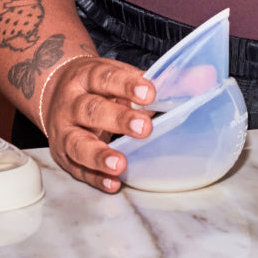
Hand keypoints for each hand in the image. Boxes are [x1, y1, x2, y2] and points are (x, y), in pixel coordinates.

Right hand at [40, 56, 155, 191]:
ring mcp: (63, 131)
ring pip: (77, 143)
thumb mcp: (121, 74)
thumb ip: (161, 79)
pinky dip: (95, 177)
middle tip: (145, 128)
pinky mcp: (62, 155)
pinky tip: (114, 182)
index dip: (127, 85)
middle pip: (91, 110)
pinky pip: (76, 169)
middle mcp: (71, 102)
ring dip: (99, 155)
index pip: (106, 77)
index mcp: (87, 76)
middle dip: (118, 120)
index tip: (150, 93)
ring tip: (121, 164)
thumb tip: (204, 77)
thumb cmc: (98, 85)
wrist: (52, 90)